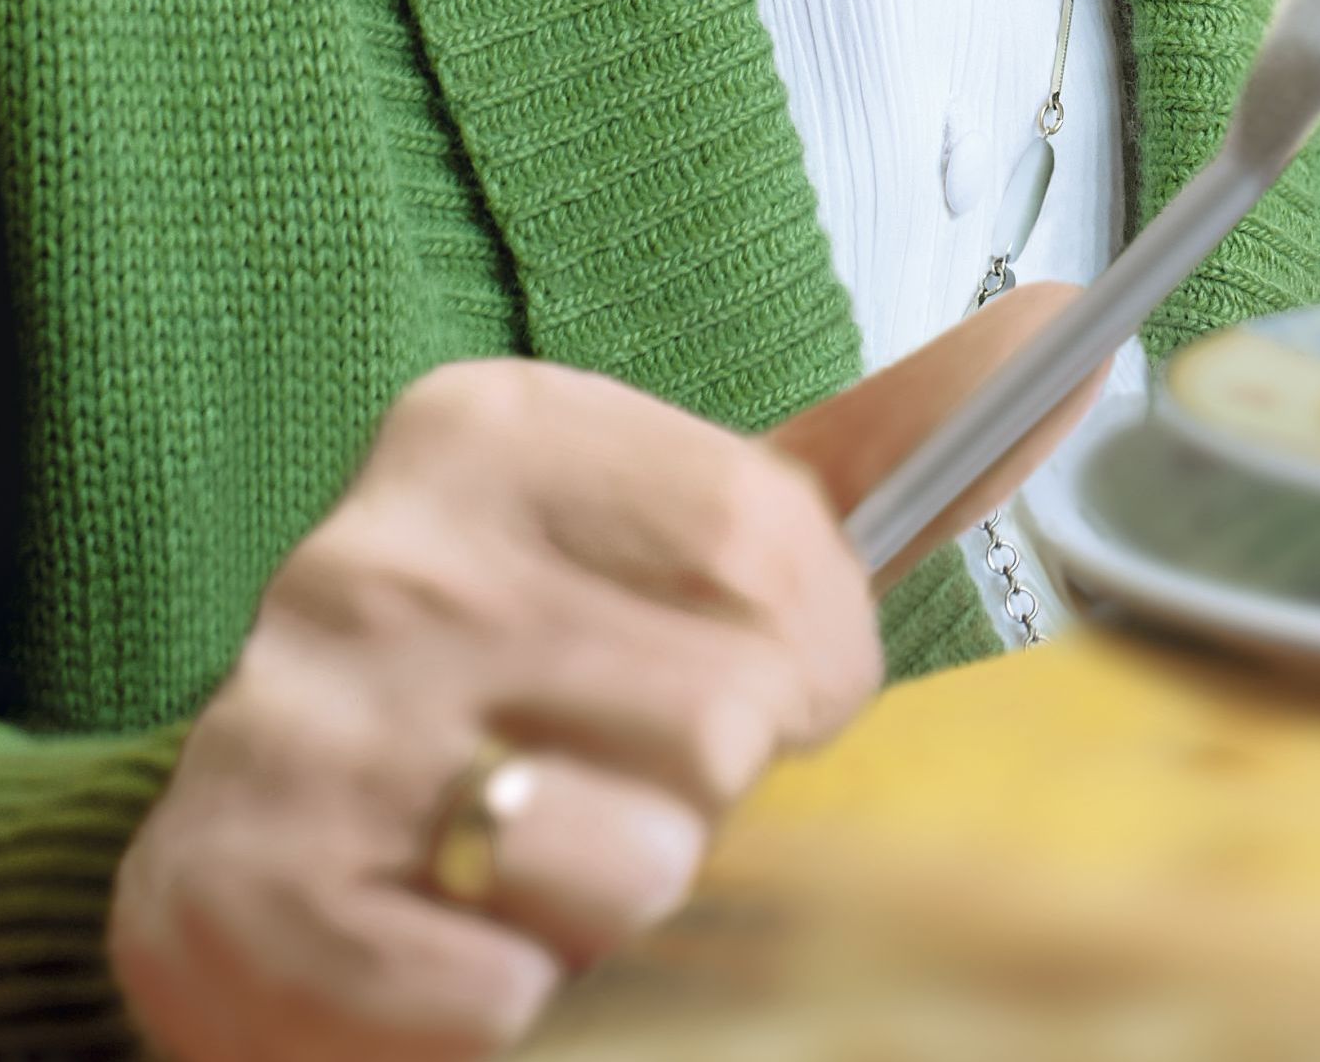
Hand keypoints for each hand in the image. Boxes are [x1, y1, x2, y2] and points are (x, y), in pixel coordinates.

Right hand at [111, 284, 1093, 1060]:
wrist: (263, 856)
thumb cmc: (527, 686)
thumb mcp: (690, 541)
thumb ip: (886, 452)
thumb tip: (1069, 325)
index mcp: (488, 433)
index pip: (764, 543)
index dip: (808, 656)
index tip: (757, 683)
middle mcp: (377, 556)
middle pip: (716, 711)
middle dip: (710, 789)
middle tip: (623, 783)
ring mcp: (302, 725)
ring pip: (626, 859)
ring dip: (616, 898)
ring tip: (539, 862)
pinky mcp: (251, 897)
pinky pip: (500, 990)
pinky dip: (509, 999)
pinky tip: (452, 938)